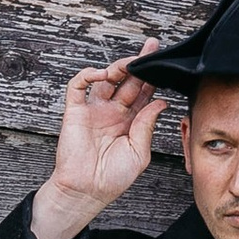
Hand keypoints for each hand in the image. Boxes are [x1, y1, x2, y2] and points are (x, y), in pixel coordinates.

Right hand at [31, 44, 164, 238]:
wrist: (87, 191)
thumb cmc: (113, 177)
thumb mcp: (139, 152)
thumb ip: (147, 125)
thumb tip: (160, 102)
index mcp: (130, 122)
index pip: (143, 93)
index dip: (152, 77)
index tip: (164, 62)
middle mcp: (113, 112)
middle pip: (127, 81)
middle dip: (139, 63)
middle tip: (151, 47)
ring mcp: (94, 110)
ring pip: (106, 79)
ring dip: (118, 67)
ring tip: (130, 64)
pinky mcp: (75, 111)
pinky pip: (78, 86)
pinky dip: (88, 75)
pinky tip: (103, 74)